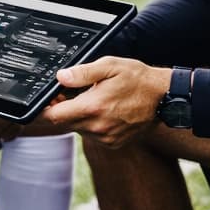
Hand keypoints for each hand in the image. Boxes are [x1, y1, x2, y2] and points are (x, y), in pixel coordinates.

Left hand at [39, 57, 172, 147]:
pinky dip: (92, 124)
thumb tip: (60, 77)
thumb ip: (82, 73)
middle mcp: (97, 128)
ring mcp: (106, 138)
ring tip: (92, 99)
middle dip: (62, 109)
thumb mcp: (109, 66)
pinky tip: (103, 110)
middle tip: (69, 93)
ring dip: (78, 116)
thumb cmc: (138, 79)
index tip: (46, 99)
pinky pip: (92, 135)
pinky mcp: (113, 143)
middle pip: (64, 123)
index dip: (45, 108)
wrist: (164, 97)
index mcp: (92, 108)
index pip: (53, 116)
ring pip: (78, 129)